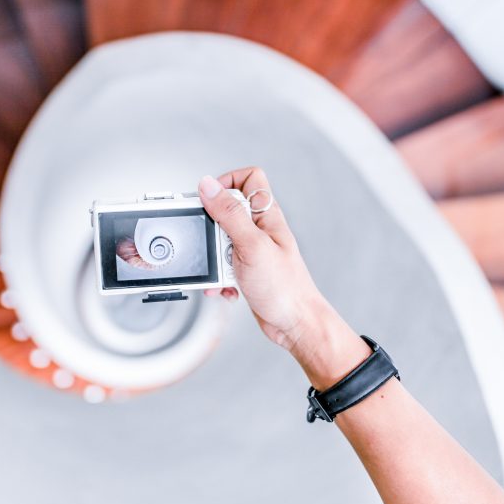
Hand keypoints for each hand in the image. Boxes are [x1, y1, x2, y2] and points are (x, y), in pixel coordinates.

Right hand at [198, 168, 367, 385]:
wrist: (295, 324)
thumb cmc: (285, 288)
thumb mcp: (251, 245)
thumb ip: (229, 214)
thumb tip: (208, 186)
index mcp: (266, 215)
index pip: (248, 178)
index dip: (227, 182)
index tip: (210, 199)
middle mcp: (260, 230)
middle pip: (225, 212)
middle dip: (213, 231)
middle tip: (216, 246)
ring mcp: (253, 251)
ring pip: (220, 243)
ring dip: (214, 261)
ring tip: (223, 273)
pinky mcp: (246, 271)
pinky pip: (222, 268)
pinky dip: (219, 279)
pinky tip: (227, 289)